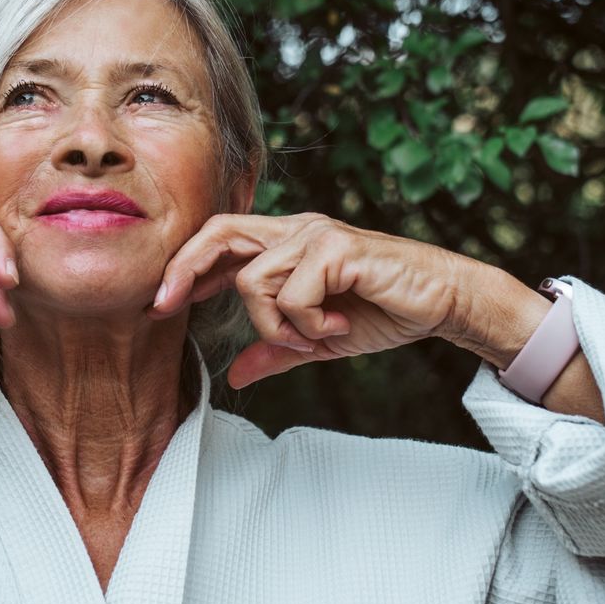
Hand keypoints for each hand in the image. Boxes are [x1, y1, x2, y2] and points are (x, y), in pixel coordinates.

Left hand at [145, 211, 482, 387]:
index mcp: (288, 243)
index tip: (162, 302)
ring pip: (254, 281)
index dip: (187, 267)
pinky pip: (292, 293)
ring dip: (277, 324)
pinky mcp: (336, 248)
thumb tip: (235, 375)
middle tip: (167, 305)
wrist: (442, 301)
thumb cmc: (384, 310)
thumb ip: (277, 349)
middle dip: (184, 269)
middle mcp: (297, 229)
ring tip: (315, 336)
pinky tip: (337, 324)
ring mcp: (316, 234)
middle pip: (219, 233)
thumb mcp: (318, 338)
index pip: (222, 241)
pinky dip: (307, 322)